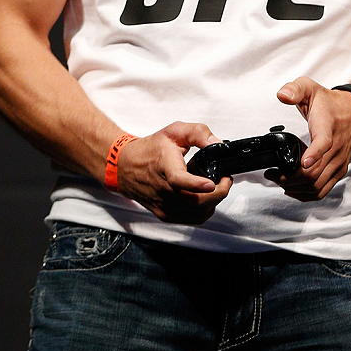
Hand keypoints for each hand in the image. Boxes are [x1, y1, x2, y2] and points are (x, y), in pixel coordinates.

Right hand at [116, 121, 231, 223]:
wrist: (125, 167)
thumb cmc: (150, 150)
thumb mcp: (174, 131)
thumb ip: (198, 133)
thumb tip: (216, 143)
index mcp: (165, 167)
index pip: (179, 180)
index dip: (197, 184)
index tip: (211, 182)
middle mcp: (163, 190)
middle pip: (196, 202)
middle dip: (219, 192)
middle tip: (225, 180)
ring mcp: (164, 205)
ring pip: (198, 213)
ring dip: (213, 201)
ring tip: (215, 187)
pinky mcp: (165, 215)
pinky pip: (192, 218)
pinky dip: (204, 209)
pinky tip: (203, 196)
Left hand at [265, 77, 350, 200]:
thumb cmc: (329, 104)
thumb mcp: (310, 87)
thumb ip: (295, 89)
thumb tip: (283, 95)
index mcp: (328, 127)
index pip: (324, 143)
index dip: (313, 154)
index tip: (302, 162)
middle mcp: (335, 148)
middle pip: (315, 172)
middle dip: (290, 177)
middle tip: (272, 174)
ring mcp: (338, 162)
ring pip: (318, 184)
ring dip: (296, 187)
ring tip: (279, 181)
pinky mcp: (338, 171)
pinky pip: (324, 189)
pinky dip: (307, 194)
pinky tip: (293, 189)